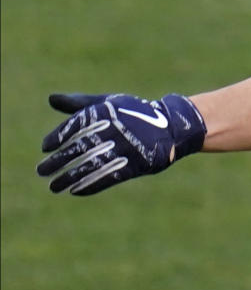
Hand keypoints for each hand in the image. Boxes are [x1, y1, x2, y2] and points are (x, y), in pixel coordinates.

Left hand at [37, 92, 205, 196]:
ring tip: (54, 186)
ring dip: (70, 177)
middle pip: (80, 147)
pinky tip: (75, 191)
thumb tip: (51, 99)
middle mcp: (115, 128)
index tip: (45, 147)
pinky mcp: (136, 163)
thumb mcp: (108, 104)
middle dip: (58, 160)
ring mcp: (126, 147)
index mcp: (107, 111)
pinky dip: (91, 185)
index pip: (76, 124)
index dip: (59, 136)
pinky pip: (109, 176)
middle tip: (41, 171)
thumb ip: (79, 104)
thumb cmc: (133, 113)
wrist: (171, 126)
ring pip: (92, 165)